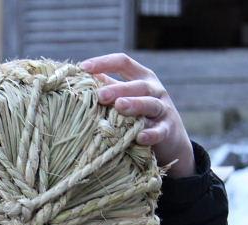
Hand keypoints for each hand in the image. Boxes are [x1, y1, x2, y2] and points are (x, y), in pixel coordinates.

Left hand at [80, 53, 194, 177]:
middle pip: (137, 85)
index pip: (123, 62)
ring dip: (135, 105)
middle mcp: (154, 90)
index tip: (83, 67)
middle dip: (118, 89)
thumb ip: (107, 86)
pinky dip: (151, 134)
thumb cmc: (138, 114)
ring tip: (119, 106)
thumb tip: (77, 78)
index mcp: (140, 77)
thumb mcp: (125, 96)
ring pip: (150, 104)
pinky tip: (140, 137)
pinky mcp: (167, 130)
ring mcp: (163, 109)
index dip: (104, 62)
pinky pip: (159, 131)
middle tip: (100, 95)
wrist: (170, 140)